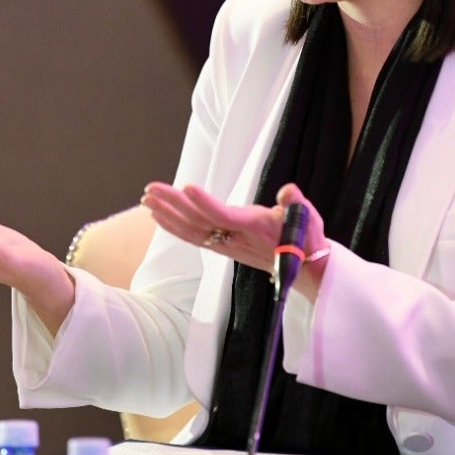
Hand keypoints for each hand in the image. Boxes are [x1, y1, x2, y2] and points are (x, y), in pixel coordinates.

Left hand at [140, 181, 328, 282]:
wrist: (304, 267)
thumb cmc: (305, 238)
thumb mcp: (307, 217)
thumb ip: (296, 204)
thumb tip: (289, 191)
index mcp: (254, 227)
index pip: (225, 215)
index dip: (206, 203)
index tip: (187, 187)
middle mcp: (236, 238)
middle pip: (199, 221)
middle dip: (174, 204)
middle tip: (151, 189)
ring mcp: (227, 244)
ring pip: (192, 230)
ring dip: (168, 214)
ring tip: (147, 199)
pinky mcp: (223, 247)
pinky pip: (194, 238)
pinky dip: (174, 226)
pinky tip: (159, 216)